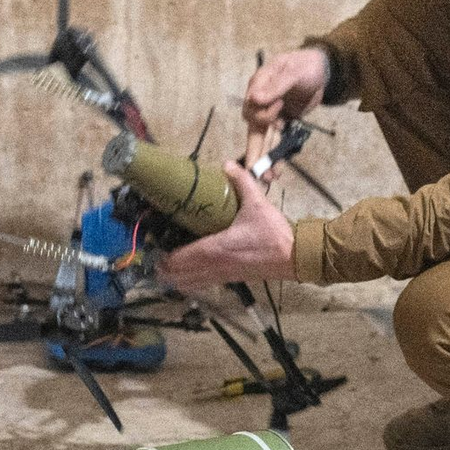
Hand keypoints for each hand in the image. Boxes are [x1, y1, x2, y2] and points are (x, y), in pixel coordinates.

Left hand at [157, 162, 295, 290]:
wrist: (295, 256)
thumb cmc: (274, 233)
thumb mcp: (258, 203)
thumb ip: (242, 182)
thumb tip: (228, 164)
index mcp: (217, 248)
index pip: (183, 257)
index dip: (166, 258)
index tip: (155, 252)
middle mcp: (217, 265)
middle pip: (183, 274)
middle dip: (166, 271)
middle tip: (154, 262)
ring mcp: (225, 275)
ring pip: (193, 283)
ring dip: (178, 280)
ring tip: (165, 273)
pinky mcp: (233, 280)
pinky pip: (206, 284)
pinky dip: (193, 283)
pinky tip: (189, 280)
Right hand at [243, 48, 328, 180]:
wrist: (324, 71)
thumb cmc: (306, 66)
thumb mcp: (293, 72)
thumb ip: (276, 86)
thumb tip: (254, 98)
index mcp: (259, 86)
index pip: (251, 106)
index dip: (263, 113)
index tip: (279, 108)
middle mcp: (261, 102)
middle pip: (254, 128)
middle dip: (255, 150)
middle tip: (255, 171)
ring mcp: (272, 114)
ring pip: (264, 138)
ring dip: (264, 158)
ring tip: (266, 179)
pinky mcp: (283, 122)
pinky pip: (277, 140)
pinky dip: (277, 154)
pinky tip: (277, 170)